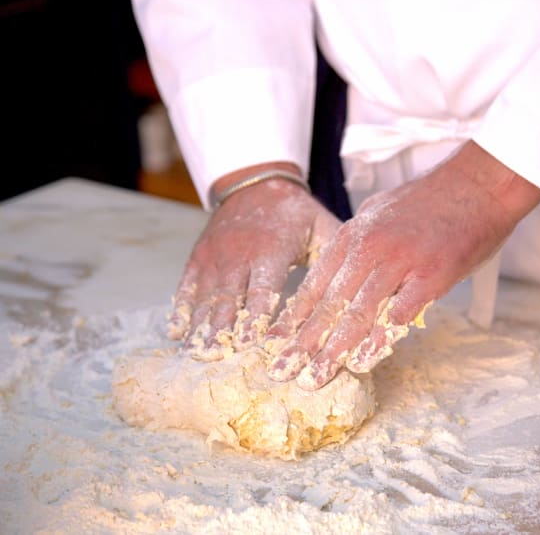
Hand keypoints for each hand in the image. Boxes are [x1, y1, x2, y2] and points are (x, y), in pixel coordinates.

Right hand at [168, 163, 339, 360]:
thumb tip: (361, 286)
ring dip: (200, 326)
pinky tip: (176, 334)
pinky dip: (181, 309)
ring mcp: (216, 256)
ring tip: (196, 353)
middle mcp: (240, 255)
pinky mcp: (199, 257)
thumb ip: (337, 255)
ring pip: (206, 295)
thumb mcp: (321, 225)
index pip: (262, 288)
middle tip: (215, 357)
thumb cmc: (295, 212)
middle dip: (221, 329)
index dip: (255, 317)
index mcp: (272, 250)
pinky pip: (187, 285)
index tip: (247, 343)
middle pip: (229, 297)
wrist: (256, 183)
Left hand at [265, 141, 539, 388]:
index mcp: (354, 234)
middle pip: (329, 303)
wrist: (479, 182)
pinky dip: (379, 340)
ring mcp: (400, 261)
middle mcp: (370, 248)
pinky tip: (362, 362)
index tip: (274, 344)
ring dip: (333, 350)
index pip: (315, 283)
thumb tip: (345, 271)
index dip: (293, 318)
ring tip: (314, 377)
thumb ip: (361, 243)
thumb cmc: (433, 199)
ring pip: (358, 313)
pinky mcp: (431, 275)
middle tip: (281, 371)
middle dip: (303, 342)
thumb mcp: (380, 211)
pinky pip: (399, 314)